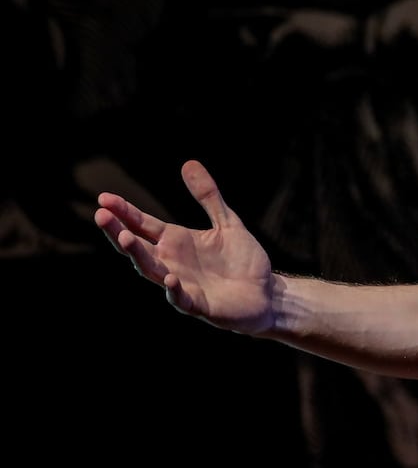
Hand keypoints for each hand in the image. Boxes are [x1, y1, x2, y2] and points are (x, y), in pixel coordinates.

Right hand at [94, 161, 274, 334]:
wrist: (266, 293)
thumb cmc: (242, 260)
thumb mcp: (227, 222)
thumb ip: (208, 196)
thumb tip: (188, 163)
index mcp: (175, 241)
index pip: (142, 224)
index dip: (124, 212)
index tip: (104, 198)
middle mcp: (171, 262)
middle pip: (137, 246)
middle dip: (118, 231)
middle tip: (100, 215)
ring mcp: (182, 284)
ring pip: (151, 271)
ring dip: (137, 256)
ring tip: (125, 238)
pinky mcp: (199, 304)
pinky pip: (181, 298)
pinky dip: (174, 290)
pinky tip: (170, 279)